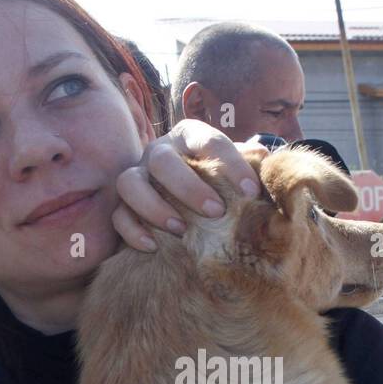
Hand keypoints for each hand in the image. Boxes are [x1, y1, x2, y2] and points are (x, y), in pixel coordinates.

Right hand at [113, 119, 267, 251]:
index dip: (230, 164)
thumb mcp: (237, 170)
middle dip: (188, 187)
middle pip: (161, 160)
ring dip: (155, 207)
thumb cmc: (220, 183)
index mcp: (190, 137)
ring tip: (180, 229)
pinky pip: (118, 216)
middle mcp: (159, 152)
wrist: (191, 200)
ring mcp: (137, 176)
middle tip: (216, 212)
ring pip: (129, 183)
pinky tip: (153, 247)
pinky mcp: (122, 205)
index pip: (208, 141)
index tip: (250, 192)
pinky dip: (133, 231)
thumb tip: (265, 159)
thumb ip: (251, 164)